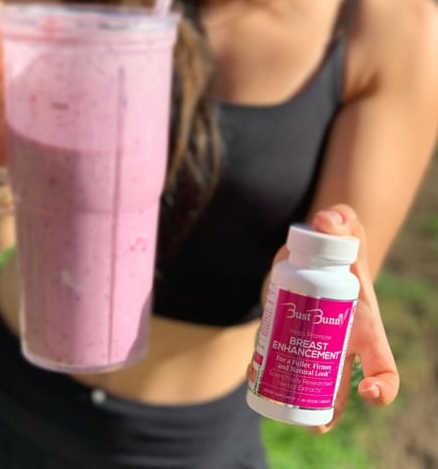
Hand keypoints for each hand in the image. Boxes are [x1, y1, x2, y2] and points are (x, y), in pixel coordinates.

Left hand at [252, 204, 398, 431]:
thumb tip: (326, 221)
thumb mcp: (343, 229)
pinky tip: (253, 371)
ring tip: (267, 384)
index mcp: (365, 327)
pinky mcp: (288, 335)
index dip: (384, 386)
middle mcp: (341, 343)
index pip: (384, 366)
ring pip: (305, 382)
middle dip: (326, 412)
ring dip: (290, 395)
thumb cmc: (337, 246)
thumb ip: (341, 218)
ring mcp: (313, 343)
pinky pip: (281, 362)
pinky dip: (267, 370)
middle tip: (310, 420)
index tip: (372, 395)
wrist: (313, 250)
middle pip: (340, 391)